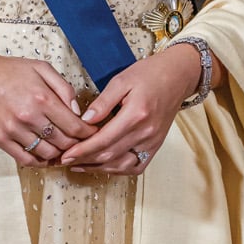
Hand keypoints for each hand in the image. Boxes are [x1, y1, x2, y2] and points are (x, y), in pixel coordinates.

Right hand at [0, 49, 100, 166]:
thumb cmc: (10, 70)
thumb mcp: (41, 69)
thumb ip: (64, 88)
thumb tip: (78, 112)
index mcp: (42, 98)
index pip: (74, 126)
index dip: (88, 133)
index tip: (93, 133)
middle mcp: (28, 116)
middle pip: (64, 142)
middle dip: (77, 144)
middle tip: (82, 142)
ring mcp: (13, 130)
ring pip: (48, 154)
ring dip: (60, 154)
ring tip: (66, 149)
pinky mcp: (1, 140)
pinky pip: (27, 160)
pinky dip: (41, 162)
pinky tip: (47, 156)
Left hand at [58, 44, 200, 173]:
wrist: (178, 76)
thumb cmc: (150, 74)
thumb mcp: (122, 80)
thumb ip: (103, 102)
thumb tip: (84, 120)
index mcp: (136, 115)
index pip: (103, 140)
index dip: (82, 150)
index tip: (65, 155)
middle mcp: (146, 132)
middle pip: (109, 156)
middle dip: (84, 161)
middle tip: (64, 161)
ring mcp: (152, 142)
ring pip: (121, 165)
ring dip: (98, 168)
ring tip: (78, 165)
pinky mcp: (156, 146)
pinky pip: (135, 167)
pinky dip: (117, 170)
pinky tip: (103, 166)